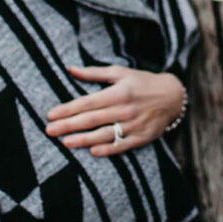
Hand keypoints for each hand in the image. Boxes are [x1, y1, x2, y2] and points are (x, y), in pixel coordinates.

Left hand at [45, 67, 185, 155]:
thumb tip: (71, 69)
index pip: (88, 102)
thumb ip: (95, 73)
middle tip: (49, 130)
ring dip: (84, 139)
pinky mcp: (142, 137)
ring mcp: (134, 124)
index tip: (51, 114)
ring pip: (105, 134)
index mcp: (119, 92)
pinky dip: (108, 149)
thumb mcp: (121, 73)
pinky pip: (122, 145)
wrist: (173, 96)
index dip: (68, 109)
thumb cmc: (142, 82)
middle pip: (92, 119)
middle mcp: (126, 109)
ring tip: (66, 142)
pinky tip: (93, 151)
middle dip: (69, 125)